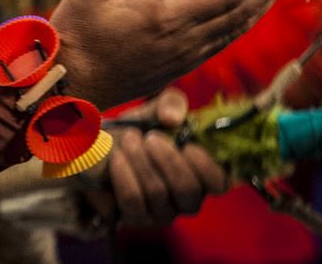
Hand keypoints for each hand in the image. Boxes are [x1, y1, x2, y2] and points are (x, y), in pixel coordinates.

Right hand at [51, 0, 306, 108]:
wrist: (71, 87)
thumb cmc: (76, 35)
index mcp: (166, 18)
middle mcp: (185, 39)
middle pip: (244, 8)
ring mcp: (188, 55)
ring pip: (240, 25)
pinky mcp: (184, 63)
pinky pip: (228, 37)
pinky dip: (249, 16)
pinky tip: (255, 4)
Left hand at [105, 89, 229, 227]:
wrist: (101, 148)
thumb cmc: (139, 131)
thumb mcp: (156, 110)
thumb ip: (171, 103)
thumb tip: (172, 117)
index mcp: (202, 175)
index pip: (220, 184)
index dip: (208, 168)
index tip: (189, 146)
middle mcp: (187, 199)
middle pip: (188, 191)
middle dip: (168, 160)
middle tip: (150, 137)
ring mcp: (163, 213)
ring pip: (158, 193)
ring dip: (141, 160)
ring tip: (129, 140)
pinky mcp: (136, 217)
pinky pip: (133, 200)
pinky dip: (124, 174)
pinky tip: (117, 157)